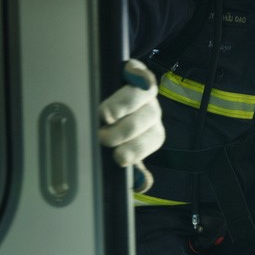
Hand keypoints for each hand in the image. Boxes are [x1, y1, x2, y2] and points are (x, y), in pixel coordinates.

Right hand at [99, 59, 163, 193]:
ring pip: (142, 95)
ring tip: (105, 115)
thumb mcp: (118, 149)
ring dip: (124, 105)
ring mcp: (143, 90)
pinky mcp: (134, 69)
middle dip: (126, 131)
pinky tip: (130, 74)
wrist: (102, 98)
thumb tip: (142, 184)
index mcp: (150, 132)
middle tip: (104, 138)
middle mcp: (149, 111)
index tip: (119, 158)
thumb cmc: (109, 131)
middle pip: (148, 118)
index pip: (152, 140)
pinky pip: (139, 70)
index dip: (138, 149)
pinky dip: (136, 72)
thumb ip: (130, 165)